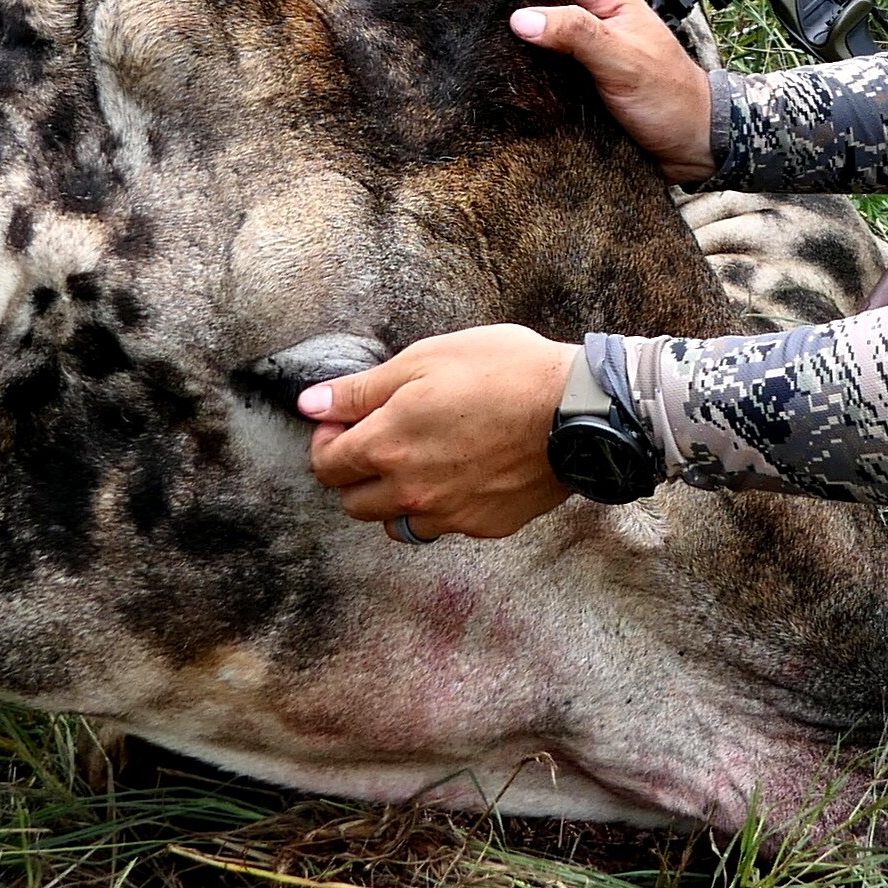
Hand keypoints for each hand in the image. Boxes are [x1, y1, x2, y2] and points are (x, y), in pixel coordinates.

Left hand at [301, 324, 576, 541]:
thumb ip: (359, 390)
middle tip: (378, 439)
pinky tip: (460, 472)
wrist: (577, 410)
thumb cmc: (502, 372)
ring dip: (392, 498)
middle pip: (353, 503)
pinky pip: (443, 526)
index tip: (345, 421)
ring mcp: (448, 515)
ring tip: (417, 461)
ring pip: (395, 523)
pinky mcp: (484, 526)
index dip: (327, 440)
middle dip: (354, 474)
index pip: (326, 465)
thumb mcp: (422, 360)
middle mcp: (410, 492)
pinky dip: (439, 506)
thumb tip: (310, 405)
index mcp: (386, 447)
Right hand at [429, 0, 716, 182]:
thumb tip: (520, 19)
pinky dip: (493, 28)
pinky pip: (525, 32)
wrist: (694, 141)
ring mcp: (576, 28)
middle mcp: (586, 0)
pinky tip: (469, 34)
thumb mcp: (626, 64)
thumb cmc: (670, 99)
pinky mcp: (568, 58)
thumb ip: (578, 35)